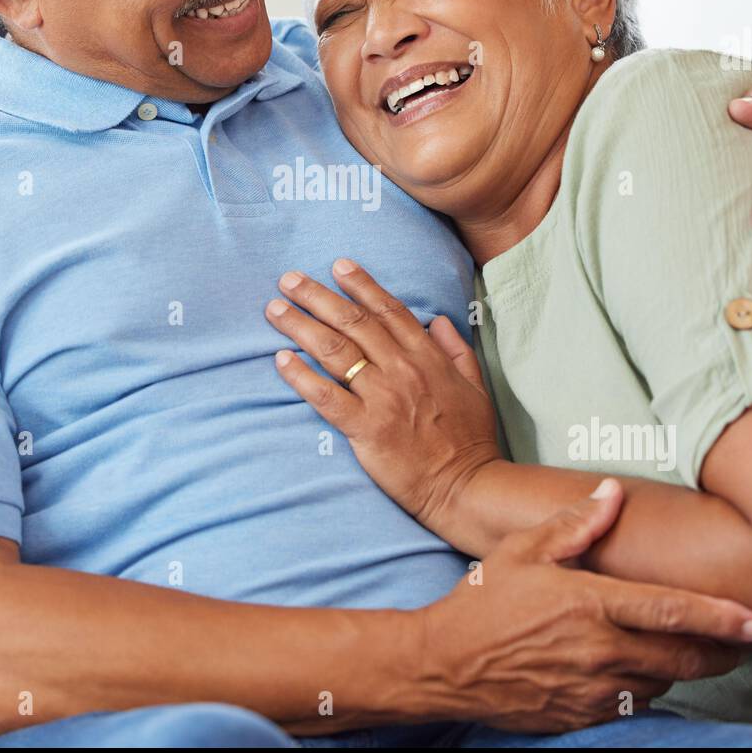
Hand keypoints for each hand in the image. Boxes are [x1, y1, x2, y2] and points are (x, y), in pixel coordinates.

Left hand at [265, 259, 500, 538]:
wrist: (468, 487)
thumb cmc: (471, 440)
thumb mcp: (476, 387)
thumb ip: (456, 350)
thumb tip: (436, 319)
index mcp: (428, 357)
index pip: (389, 311)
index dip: (361, 285)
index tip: (338, 265)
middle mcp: (402, 370)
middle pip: (353, 323)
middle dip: (318, 296)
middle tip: (289, 279)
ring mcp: (383, 398)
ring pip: (334, 351)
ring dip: (301, 326)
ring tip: (275, 309)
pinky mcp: (366, 429)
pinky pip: (325, 396)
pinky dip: (301, 376)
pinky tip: (281, 360)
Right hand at [416, 480, 751, 731]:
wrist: (443, 664)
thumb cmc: (481, 601)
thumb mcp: (522, 550)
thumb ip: (574, 523)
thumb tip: (613, 492)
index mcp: (589, 603)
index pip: (671, 611)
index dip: (719, 617)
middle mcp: (598, 651)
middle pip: (681, 656)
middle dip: (719, 651)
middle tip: (740, 642)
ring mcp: (591, 689)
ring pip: (661, 682)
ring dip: (680, 668)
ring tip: (687, 649)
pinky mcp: (580, 715)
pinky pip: (632, 705)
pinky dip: (646, 687)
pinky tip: (641, 670)